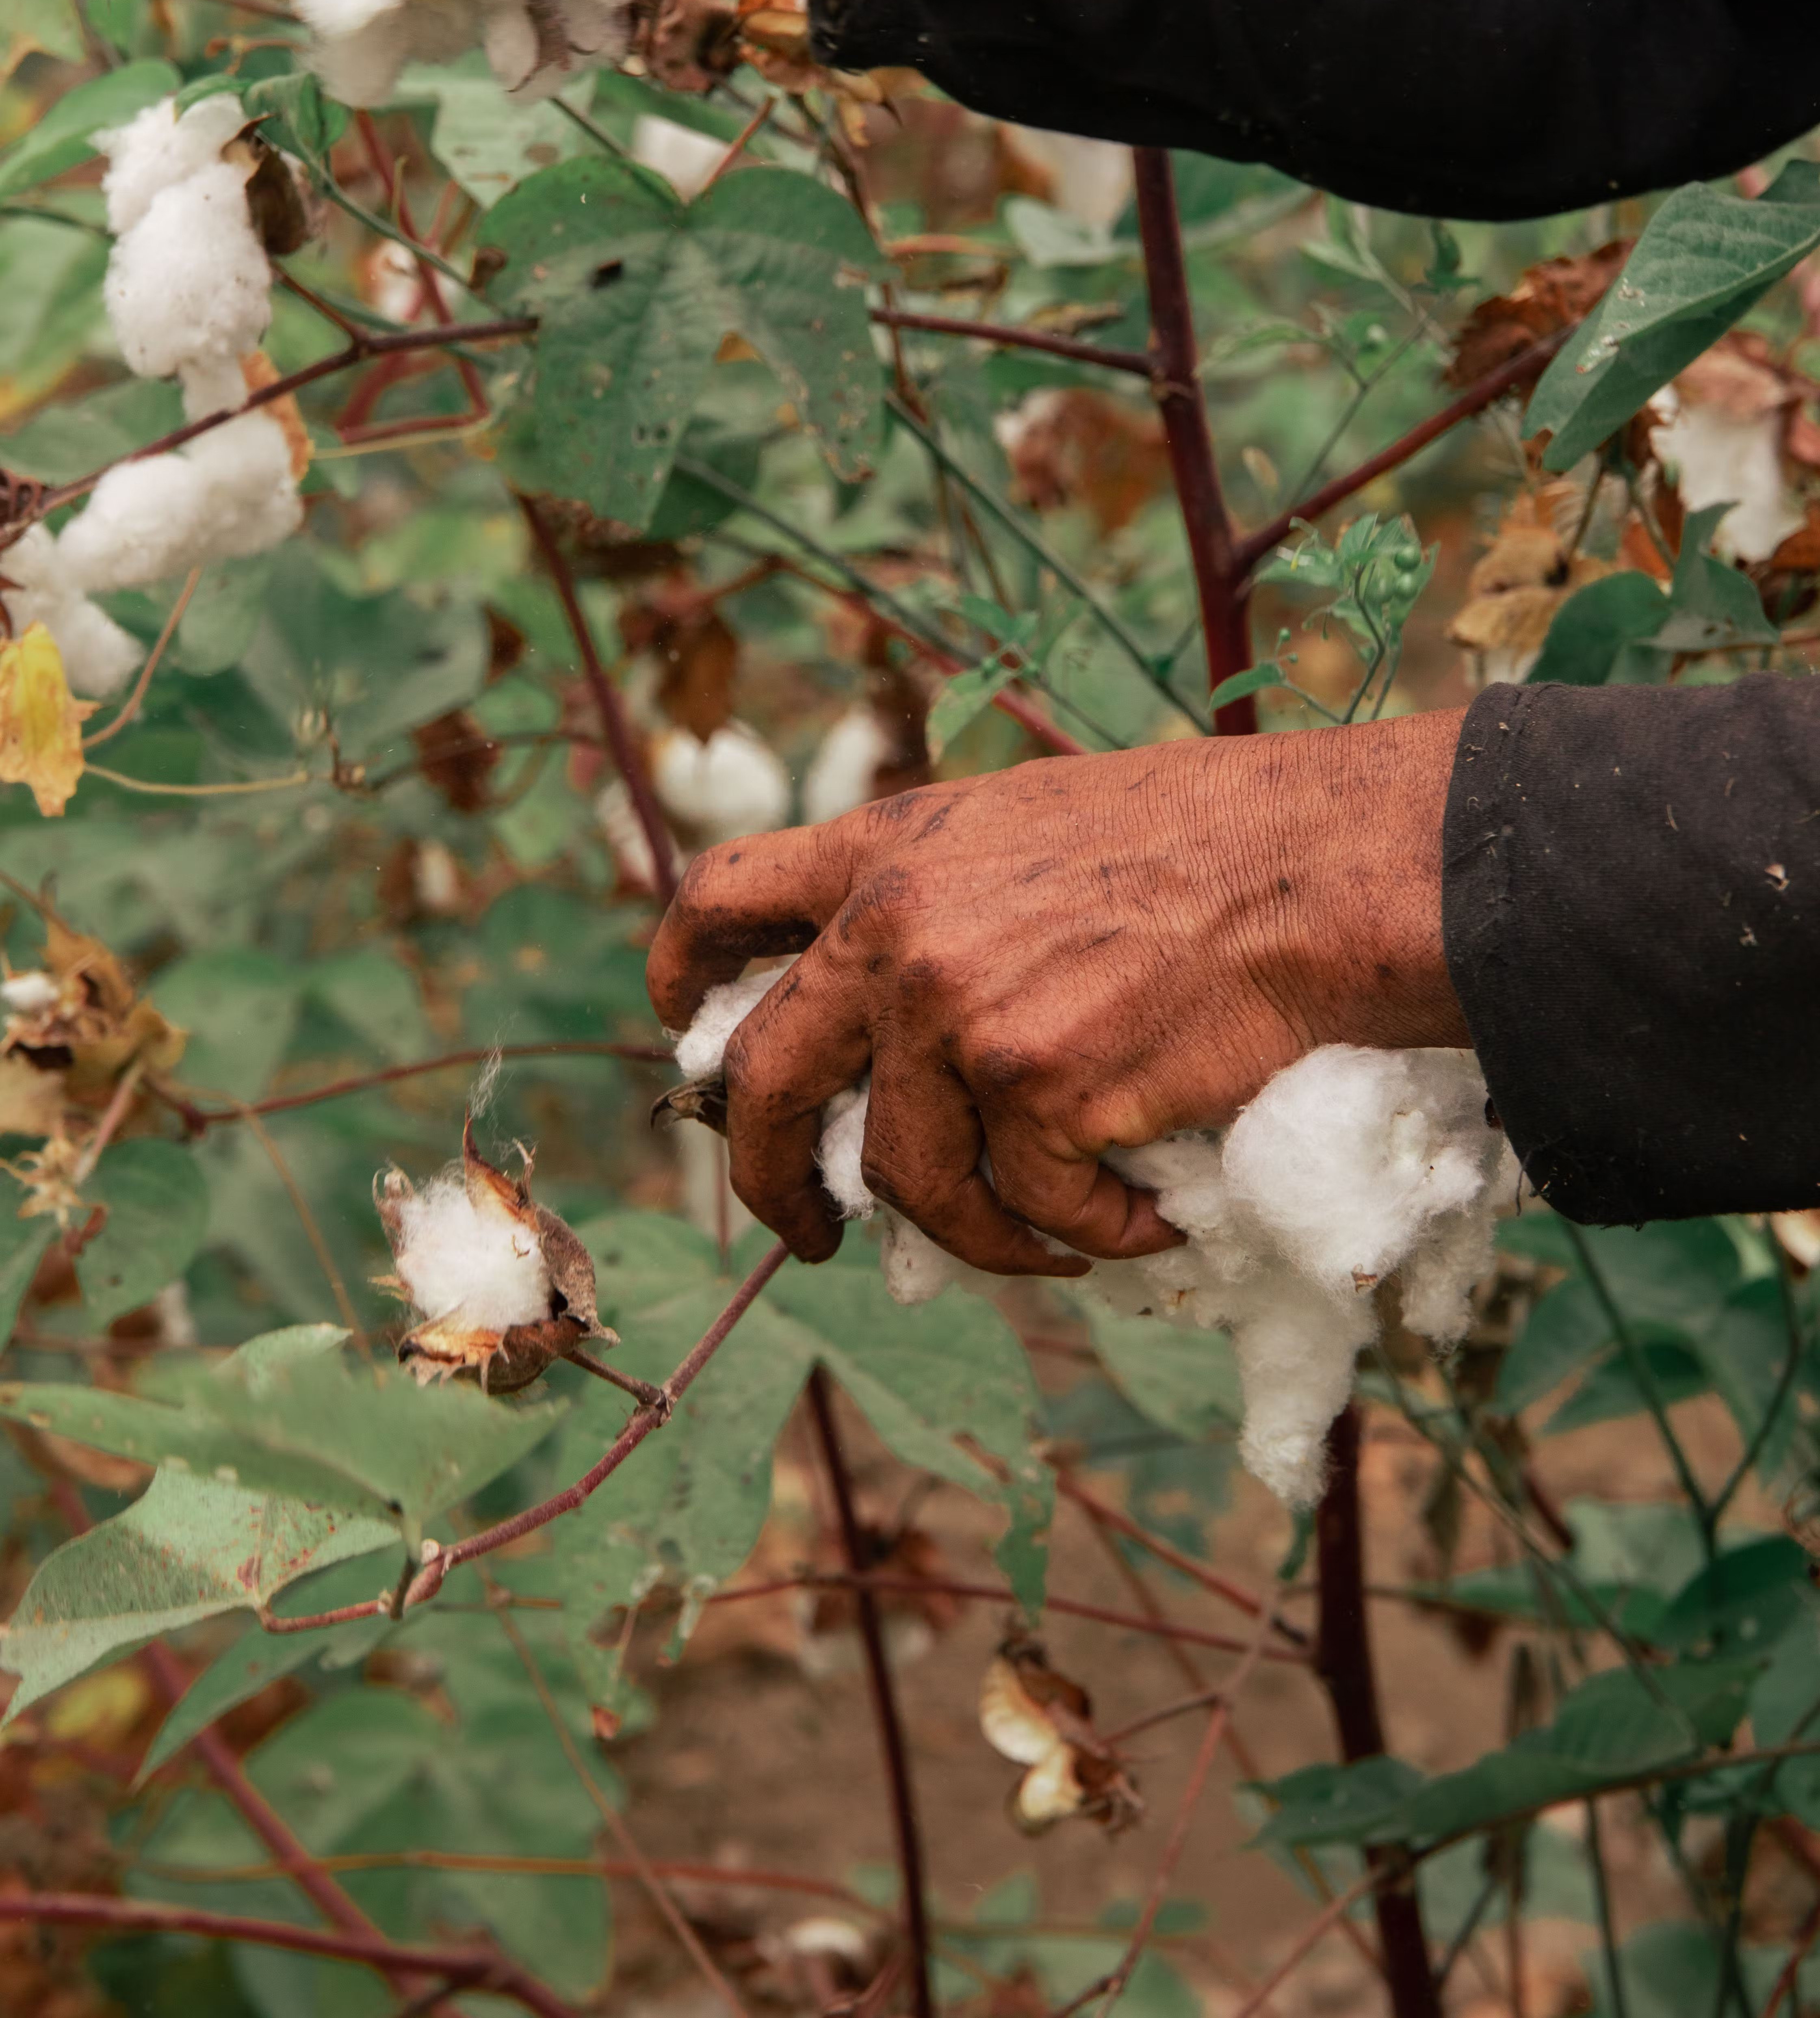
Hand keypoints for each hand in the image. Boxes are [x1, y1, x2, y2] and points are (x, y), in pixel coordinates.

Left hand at [647, 711, 1470, 1274]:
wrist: (1318, 873)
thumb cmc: (1205, 844)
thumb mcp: (1031, 823)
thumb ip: (942, 896)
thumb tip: (891, 1008)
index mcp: (891, 844)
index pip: (723, 898)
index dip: (684, 976)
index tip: (691, 1034)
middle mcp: (898, 927)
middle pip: (765, 1080)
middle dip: (768, 1176)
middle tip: (811, 1230)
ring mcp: (960, 1015)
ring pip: (906, 1180)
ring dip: (969, 1235)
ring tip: (1038, 1242)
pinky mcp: (1037, 1095)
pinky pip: (1032, 1211)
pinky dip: (1087, 1234)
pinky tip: (1140, 1216)